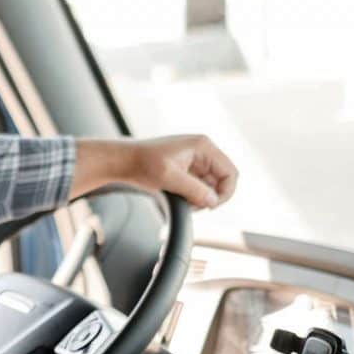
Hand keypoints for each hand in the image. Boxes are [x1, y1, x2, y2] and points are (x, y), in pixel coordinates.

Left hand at [70, 135, 237, 208]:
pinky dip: (193, 196)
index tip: (209, 206)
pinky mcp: (187, 169)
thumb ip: (194, 190)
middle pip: (222, 180)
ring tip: (184, 202)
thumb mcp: (170, 178)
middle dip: (210, 196)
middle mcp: (202, 151)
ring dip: (201, 198)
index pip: (230, 173)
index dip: (225, 193)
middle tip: (194, 206)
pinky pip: (199, 186)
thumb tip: (213, 201)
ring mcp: (195, 160)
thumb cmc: (143, 163)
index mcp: (203, 146)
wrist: (123, 161)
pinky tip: (180, 198)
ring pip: (211, 185)